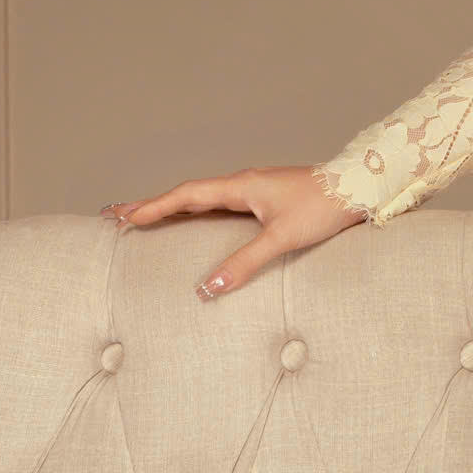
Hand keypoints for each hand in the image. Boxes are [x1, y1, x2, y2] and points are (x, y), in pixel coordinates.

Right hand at [100, 165, 366, 300]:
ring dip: (171, 206)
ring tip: (143, 218)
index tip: (124, 218)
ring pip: (202, 197)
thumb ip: (245, 263)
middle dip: (152, 205)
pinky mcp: (263, 199)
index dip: (154, 207)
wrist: (357, 188)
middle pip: (187, 193)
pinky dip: (195, 211)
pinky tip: (190, 222)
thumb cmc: (322, 207)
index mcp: (241, 186)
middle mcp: (242, 183)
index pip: (187, 195)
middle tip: (116, 215)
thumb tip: (208, 289)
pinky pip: (218, 204)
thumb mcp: (282, 238)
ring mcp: (253, 190)